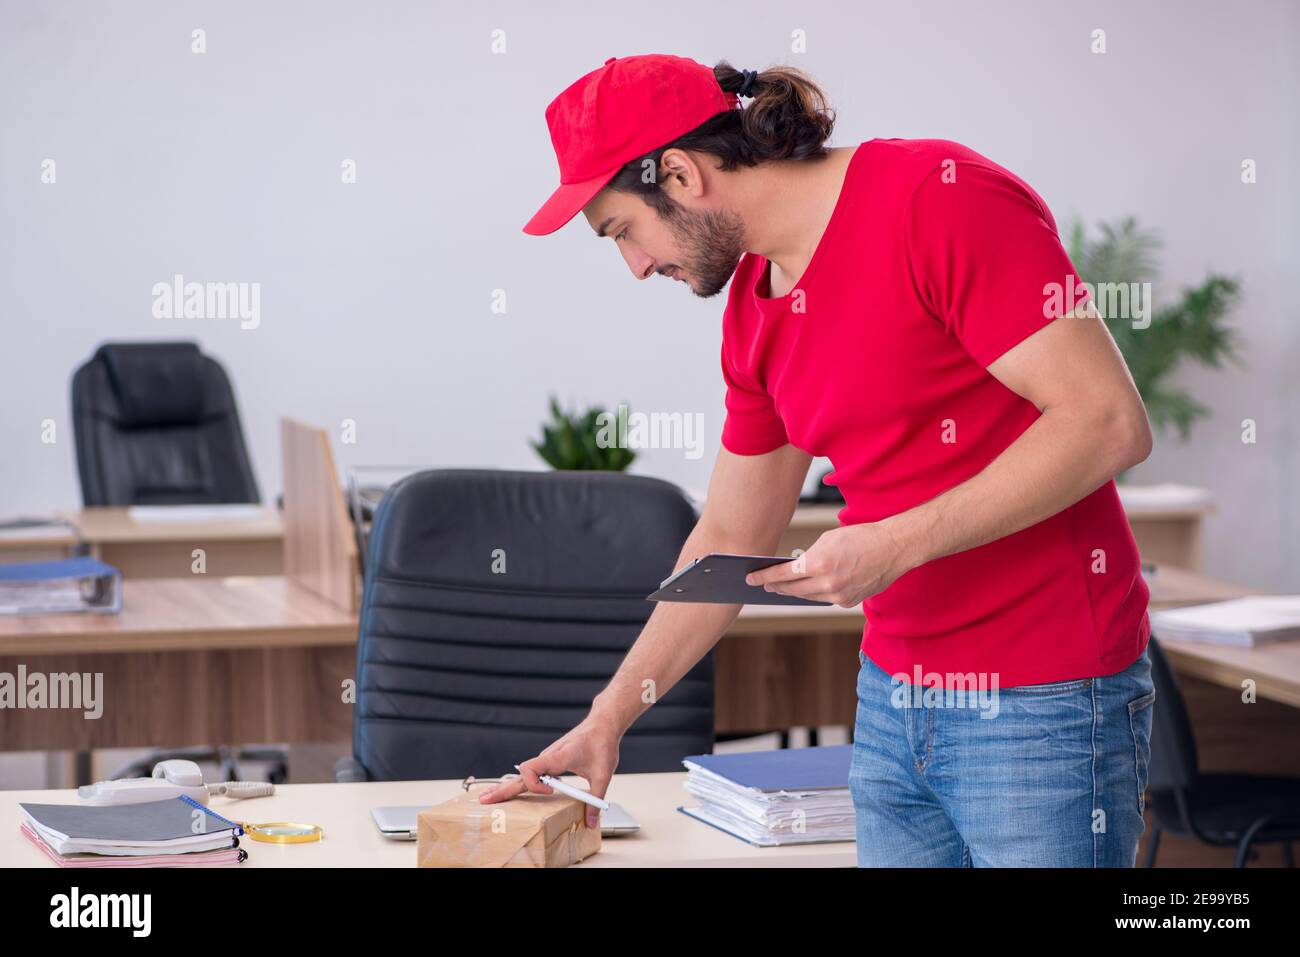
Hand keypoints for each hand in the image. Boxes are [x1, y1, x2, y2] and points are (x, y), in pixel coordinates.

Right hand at [477, 714, 621, 827]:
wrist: (602, 723)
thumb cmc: (601, 743)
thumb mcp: (603, 774)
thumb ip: (595, 799)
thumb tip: (591, 822)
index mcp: (557, 757)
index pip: (530, 769)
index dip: (534, 784)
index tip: (551, 790)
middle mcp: (548, 757)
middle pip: (519, 776)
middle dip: (502, 790)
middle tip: (483, 801)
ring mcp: (547, 759)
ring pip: (523, 775)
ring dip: (508, 786)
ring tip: (490, 798)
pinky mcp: (550, 761)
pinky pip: (531, 773)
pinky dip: (520, 783)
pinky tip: (513, 791)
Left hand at [746, 521, 917, 606]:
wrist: (893, 548)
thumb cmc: (861, 537)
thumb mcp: (828, 539)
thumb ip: (809, 555)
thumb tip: (794, 569)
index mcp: (819, 563)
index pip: (784, 574)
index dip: (764, 577)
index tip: (751, 579)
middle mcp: (827, 583)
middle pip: (793, 589)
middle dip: (776, 587)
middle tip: (764, 585)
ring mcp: (839, 595)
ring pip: (808, 597)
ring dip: (795, 592)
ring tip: (783, 588)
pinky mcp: (849, 602)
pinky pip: (826, 598)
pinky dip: (817, 593)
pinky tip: (809, 589)